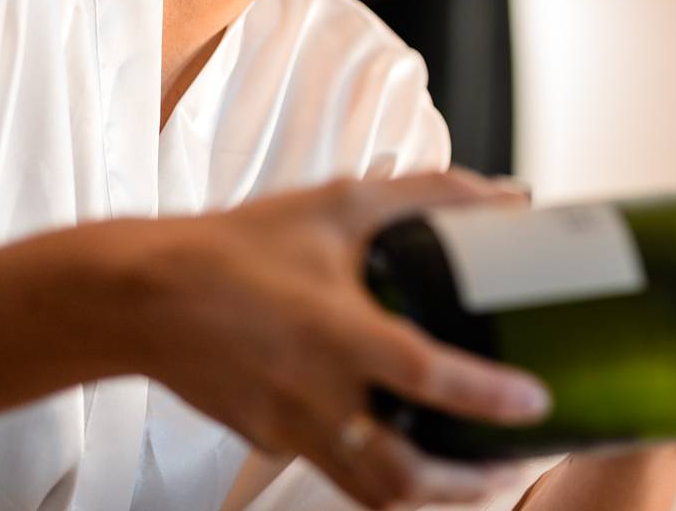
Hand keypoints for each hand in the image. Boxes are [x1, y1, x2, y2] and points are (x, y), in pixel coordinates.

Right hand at [113, 169, 548, 509]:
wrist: (140, 297)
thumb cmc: (237, 247)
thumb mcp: (340, 203)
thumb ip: (429, 196)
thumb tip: (506, 195)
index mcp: (337, 332)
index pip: (427, 376)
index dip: (487, 396)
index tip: (535, 404)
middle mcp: (316, 393)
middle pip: (402, 475)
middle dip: (468, 484)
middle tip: (512, 462)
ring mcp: (289, 427)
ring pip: (370, 491)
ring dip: (430, 492)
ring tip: (474, 475)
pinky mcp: (268, 440)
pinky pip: (332, 468)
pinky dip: (378, 471)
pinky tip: (403, 444)